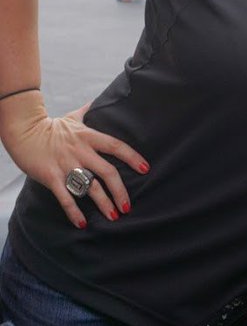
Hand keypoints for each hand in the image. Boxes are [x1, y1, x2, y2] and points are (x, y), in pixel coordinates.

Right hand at [1, 98, 148, 227]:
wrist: (23, 131)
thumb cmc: (51, 125)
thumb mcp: (74, 117)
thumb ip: (90, 111)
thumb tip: (101, 101)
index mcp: (89, 136)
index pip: (116, 146)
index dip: (132, 157)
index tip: (145, 169)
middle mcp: (81, 151)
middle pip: (107, 172)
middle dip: (120, 191)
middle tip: (128, 206)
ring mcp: (66, 164)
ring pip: (89, 187)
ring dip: (103, 203)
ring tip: (114, 217)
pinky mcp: (50, 176)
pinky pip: (65, 197)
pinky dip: (73, 212)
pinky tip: (82, 223)